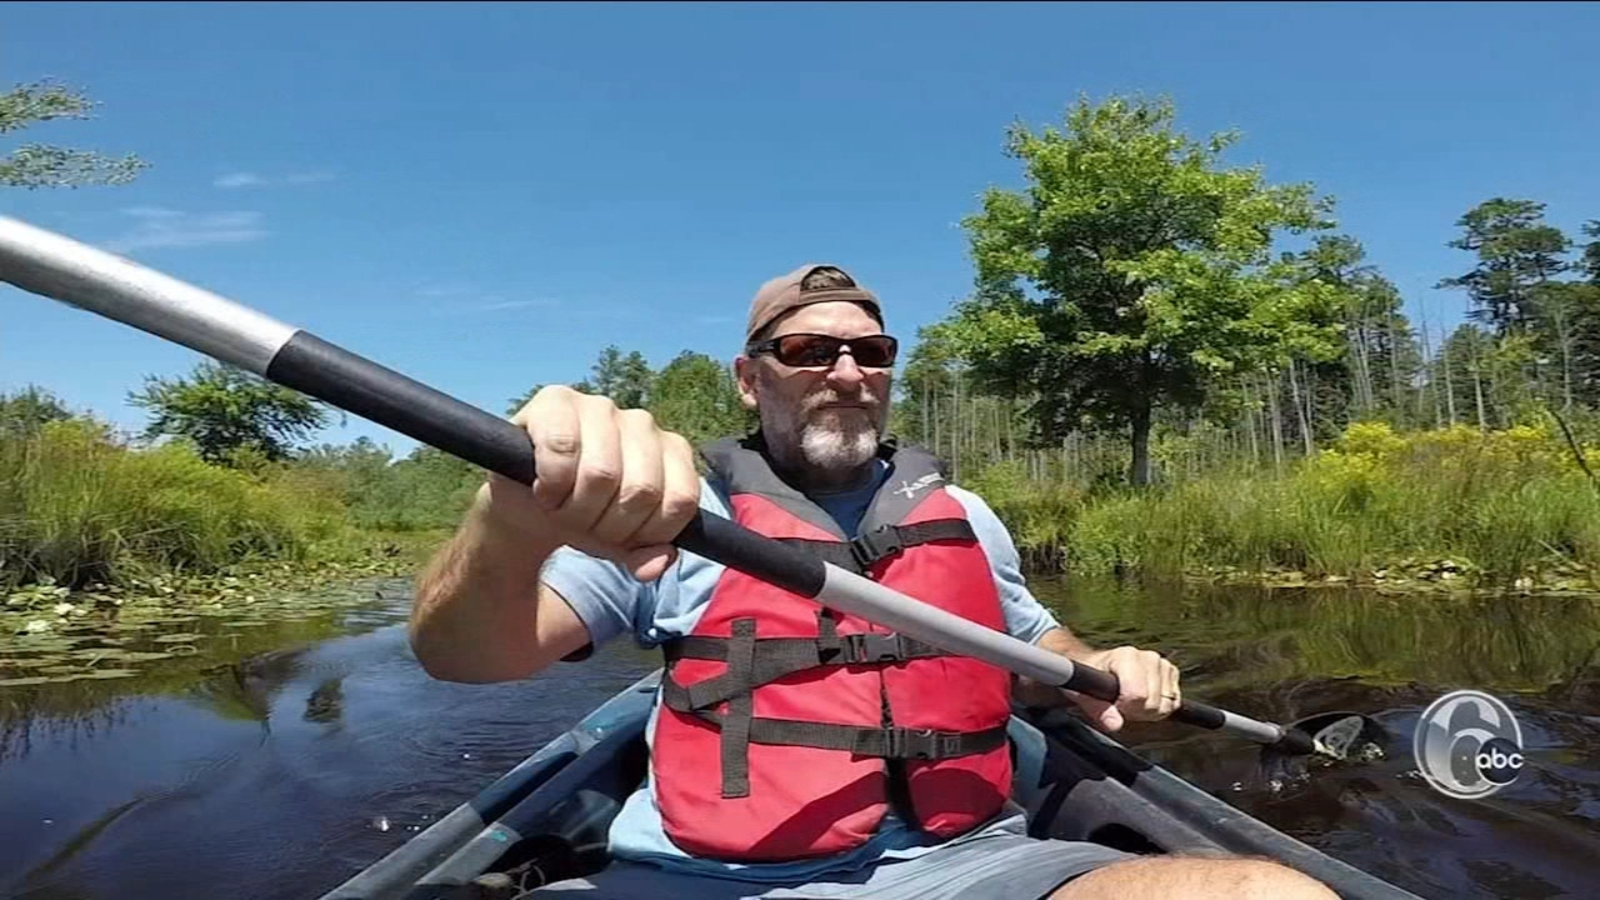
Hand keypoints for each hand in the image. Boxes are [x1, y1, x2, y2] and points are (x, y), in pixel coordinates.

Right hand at [483, 385, 700, 580]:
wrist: (527, 506)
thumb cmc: (583, 516)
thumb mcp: (619, 545)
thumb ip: (646, 556)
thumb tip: (659, 562)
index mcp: (672, 452)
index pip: (681, 499)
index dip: (648, 533)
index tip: (622, 538)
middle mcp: (642, 423)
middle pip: (641, 490)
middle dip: (607, 525)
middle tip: (584, 524)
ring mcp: (601, 407)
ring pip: (602, 472)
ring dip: (574, 508)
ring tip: (561, 508)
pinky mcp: (557, 400)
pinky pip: (562, 448)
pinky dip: (550, 484)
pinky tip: (544, 489)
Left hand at [1065, 645, 1181, 733]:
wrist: (1099, 666)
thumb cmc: (1092, 676)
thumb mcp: (1084, 694)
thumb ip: (1099, 710)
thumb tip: (1114, 723)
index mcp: (1126, 656)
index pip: (1138, 695)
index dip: (1126, 708)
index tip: (1115, 704)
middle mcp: (1147, 657)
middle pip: (1154, 703)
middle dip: (1138, 711)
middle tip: (1122, 704)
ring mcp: (1161, 663)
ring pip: (1167, 704)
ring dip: (1150, 710)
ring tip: (1133, 701)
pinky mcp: (1171, 671)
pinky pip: (1175, 702)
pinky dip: (1161, 707)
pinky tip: (1145, 699)